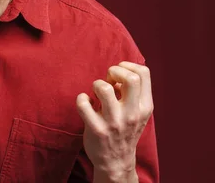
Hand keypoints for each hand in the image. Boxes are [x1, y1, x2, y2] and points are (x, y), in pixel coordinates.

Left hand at [76, 61, 153, 181]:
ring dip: (96, 84)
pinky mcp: (97, 129)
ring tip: (96, 93)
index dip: (127, 66)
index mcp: (145, 106)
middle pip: (130, 78)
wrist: (116, 161)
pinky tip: (85, 103)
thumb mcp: (137, 112)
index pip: (144, 73)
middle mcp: (132, 113)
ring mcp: (114, 122)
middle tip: (107, 80)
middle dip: (114, 71)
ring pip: (104, 88)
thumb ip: (132, 92)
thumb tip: (118, 72)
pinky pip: (83, 103)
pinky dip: (81, 98)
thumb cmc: (124, 130)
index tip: (117, 74)